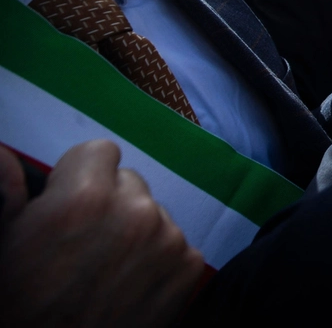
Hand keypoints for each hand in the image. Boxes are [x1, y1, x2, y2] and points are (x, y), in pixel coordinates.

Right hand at [0, 141, 204, 327]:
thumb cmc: (22, 304)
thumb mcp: (7, 243)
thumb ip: (10, 193)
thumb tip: (3, 155)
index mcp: (85, 197)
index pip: (101, 152)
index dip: (83, 176)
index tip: (72, 203)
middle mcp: (134, 211)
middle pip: (130, 183)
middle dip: (111, 203)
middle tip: (86, 243)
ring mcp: (167, 238)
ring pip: (155, 213)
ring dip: (136, 232)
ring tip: (107, 269)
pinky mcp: (189, 266)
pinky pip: (178, 244)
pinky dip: (160, 261)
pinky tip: (131, 285)